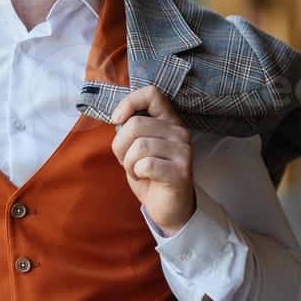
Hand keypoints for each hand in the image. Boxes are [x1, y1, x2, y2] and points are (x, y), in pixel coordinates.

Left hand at [110, 85, 195, 236]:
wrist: (169, 207)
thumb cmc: (150, 174)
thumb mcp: (137, 146)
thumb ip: (132, 129)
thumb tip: (118, 118)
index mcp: (169, 121)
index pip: (152, 94)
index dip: (129, 102)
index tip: (117, 119)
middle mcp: (180, 132)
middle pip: (135, 125)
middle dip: (121, 146)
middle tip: (128, 161)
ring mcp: (183, 151)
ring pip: (138, 146)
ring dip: (129, 163)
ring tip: (138, 171)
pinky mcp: (181, 171)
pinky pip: (145, 164)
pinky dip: (137, 173)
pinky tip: (145, 178)